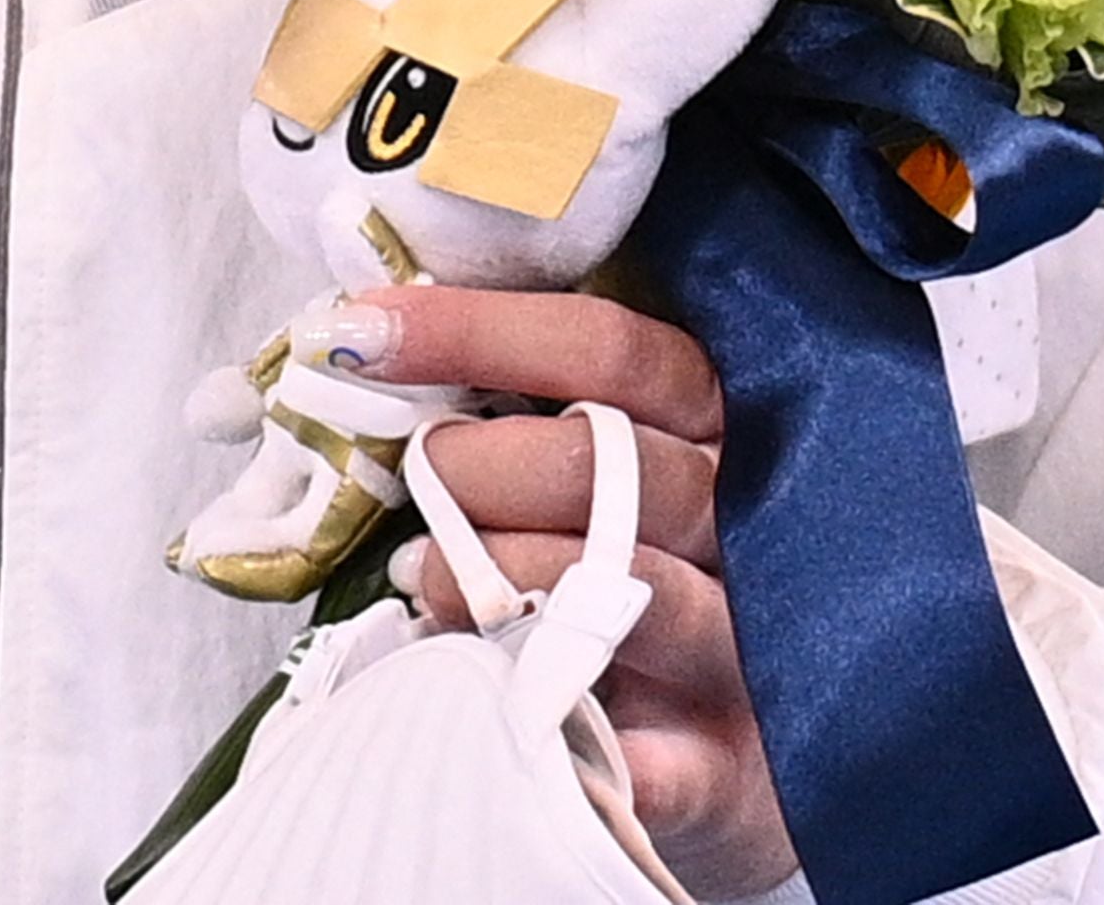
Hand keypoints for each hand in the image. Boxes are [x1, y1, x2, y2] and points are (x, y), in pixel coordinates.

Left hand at [351, 285, 794, 898]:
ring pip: (624, 587)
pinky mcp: (727, 773)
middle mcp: (742, 529)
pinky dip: (567, 726)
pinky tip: (499, 715)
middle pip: (611, 463)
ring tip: (421, 582)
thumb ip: (536, 425)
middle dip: (476, 463)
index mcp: (713, 435)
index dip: (479, 330)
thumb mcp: (615, 488)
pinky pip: (651, 757)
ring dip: (498, 577)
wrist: (734, 771)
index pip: (609, 350)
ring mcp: (740, 653)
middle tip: (414, 481)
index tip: (362, 333)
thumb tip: (377, 357)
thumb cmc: (642, 598)